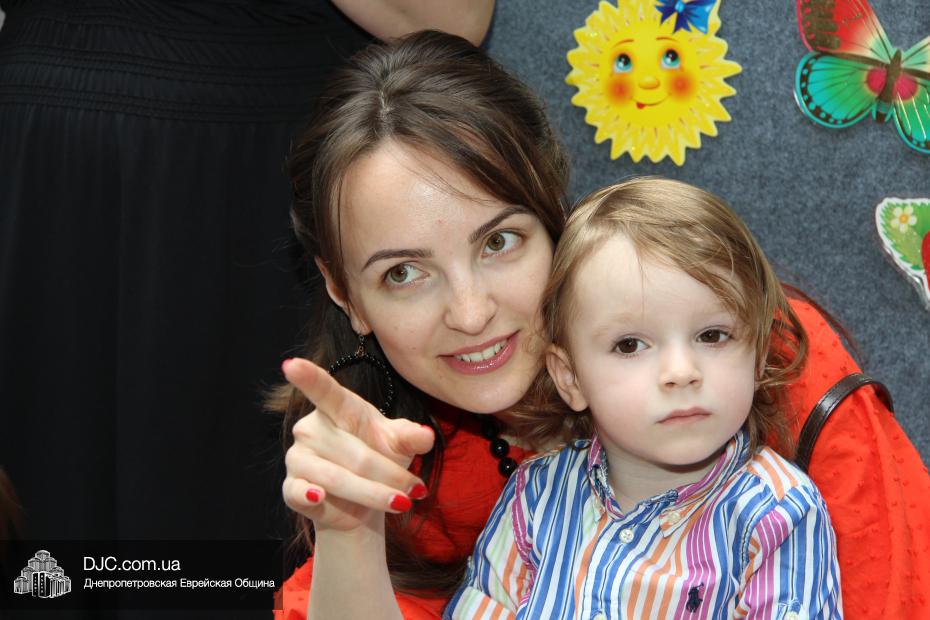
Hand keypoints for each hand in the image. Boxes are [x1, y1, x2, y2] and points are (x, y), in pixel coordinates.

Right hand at [280, 358, 434, 532]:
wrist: (362, 506)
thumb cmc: (379, 462)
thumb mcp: (398, 444)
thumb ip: (411, 437)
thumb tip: (427, 436)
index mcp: (337, 409)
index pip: (324, 391)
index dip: (308, 377)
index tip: (292, 364)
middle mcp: (311, 430)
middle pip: (355, 454)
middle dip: (390, 475)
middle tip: (415, 490)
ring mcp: (298, 458)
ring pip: (337, 479)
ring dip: (374, 495)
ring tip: (401, 504)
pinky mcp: (291, 488)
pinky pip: (300, 493)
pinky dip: (312, 497)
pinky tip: (321, 498)